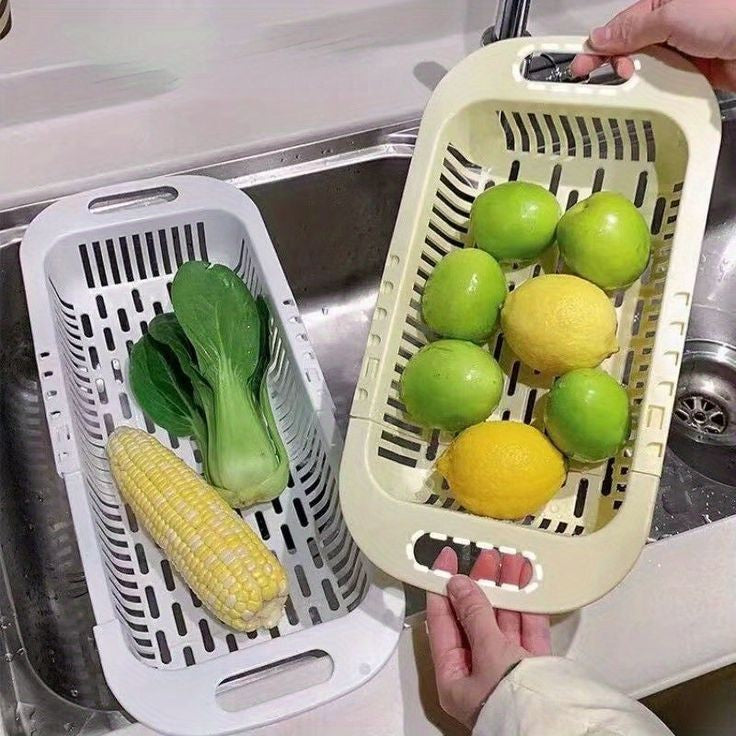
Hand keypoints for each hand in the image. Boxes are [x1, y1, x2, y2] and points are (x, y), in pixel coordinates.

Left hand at [426, 546, 550, 728]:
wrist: (559, 727)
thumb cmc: (513, 705)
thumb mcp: (488, 652)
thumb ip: (474, 615)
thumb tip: (459, 586)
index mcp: (454, 679)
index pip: (441, 624)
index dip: (442, 590)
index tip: (445, 564)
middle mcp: (478, 676)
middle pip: (473, 620)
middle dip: (480, 585)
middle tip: (483, 558)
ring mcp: (507, 671)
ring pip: (502, 622)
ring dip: (505, 590)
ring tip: (507, 562)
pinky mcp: (534, 668)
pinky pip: (526, 631)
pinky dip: (527, 606)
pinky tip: (526, 584)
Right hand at [571, 0, 735, 91]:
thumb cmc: (731, 16)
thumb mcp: (672, 15)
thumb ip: (633, 28)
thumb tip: (602, 36)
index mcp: (662, 5)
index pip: (619, 28)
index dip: (597, 47)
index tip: (580, 63)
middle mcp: (670, 28)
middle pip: (628, 51)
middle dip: (614, 65)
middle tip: (602, 77)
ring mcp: (679, 52)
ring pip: (643, 71)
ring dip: (635, 80)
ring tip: (630, 83)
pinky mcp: (688, 74)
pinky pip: (661, 86)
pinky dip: (654, 91)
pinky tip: (649, 92)